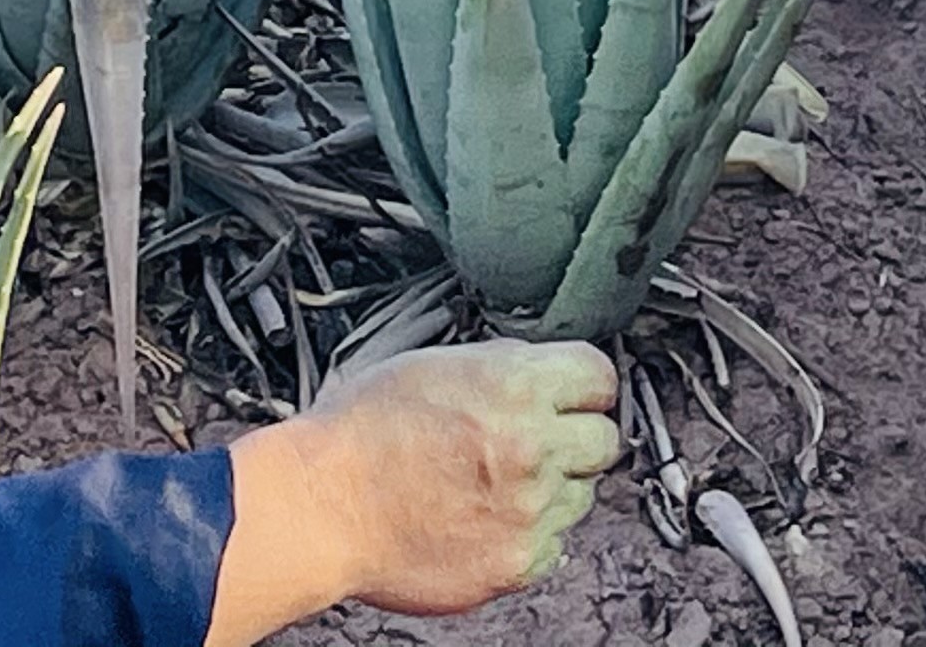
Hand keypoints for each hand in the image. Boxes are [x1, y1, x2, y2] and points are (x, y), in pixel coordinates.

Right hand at [211, 342, 622, 641]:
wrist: (322, 507)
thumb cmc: (360, 433)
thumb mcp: (433, 363)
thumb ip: (502, 365)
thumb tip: (540, 368)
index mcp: (515, 386)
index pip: (600, 376)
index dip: (583, 385)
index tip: (575, 396)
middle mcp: (532, 447)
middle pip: (603, 439)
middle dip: (574, 437)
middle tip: (537, 442)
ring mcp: (529, 511)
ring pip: (581, 496)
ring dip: (551, 488)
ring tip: (494, 483)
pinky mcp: (517, 563)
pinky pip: (554, 545)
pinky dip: (528, 534)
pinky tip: (484, 517)